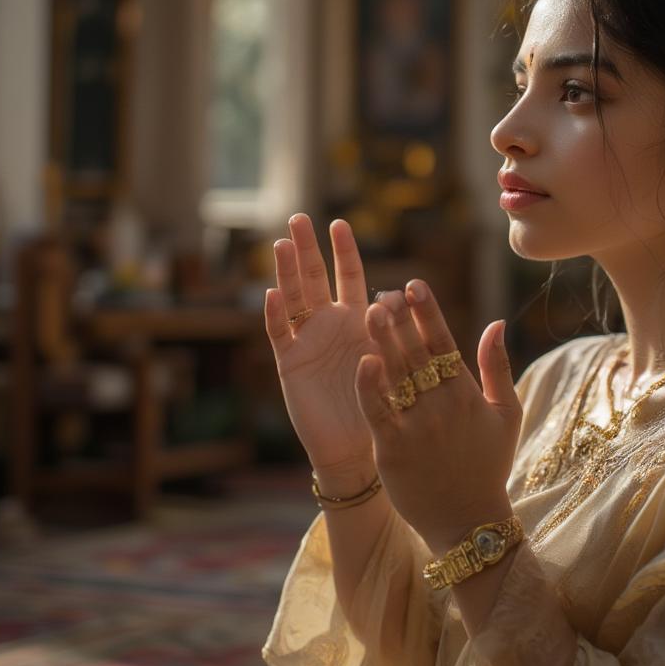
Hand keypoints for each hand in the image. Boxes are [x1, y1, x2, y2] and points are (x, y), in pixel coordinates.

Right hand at [264, 214, 377, 474]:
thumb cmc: (383, 402)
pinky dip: (275, 315)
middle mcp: (328, 323)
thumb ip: (388, 327)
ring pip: (293, 299)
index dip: (343, 251)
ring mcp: (307, 341)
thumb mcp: (391, 358)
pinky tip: (272, 294)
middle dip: (306, 249)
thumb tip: (391, 293)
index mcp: (356, 318)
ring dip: (287, 273)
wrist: (360, 447)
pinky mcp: (291, 364)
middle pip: (313, 278)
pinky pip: (280, 335)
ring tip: (282, 244)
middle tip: (298, 218)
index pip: (348, 276)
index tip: (340, 223)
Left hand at [353, 279, 520, 553]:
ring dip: (384, 340)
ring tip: (370, 309)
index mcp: (467, 393)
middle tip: (385, 291)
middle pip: (417, 352)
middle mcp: (442, 405)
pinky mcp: (393, 449)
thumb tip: (496, 323)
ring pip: (397, 374)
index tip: (413, 284)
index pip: (444, 342)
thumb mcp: (506, 414)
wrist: (469, 522)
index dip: (428, 311)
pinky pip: (378, 411)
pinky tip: (363, 360)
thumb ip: (498, 367)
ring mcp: (417, 426)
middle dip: (401, 318)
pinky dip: (370, 386)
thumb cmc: (488, 465)